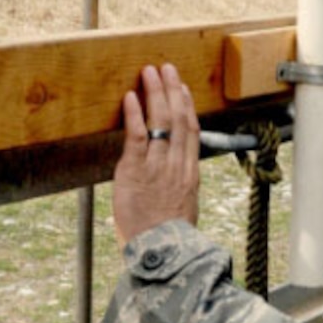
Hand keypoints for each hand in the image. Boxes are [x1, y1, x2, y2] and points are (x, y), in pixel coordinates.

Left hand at [112, 62, 200, 245]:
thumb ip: (179, 187)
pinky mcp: (136, 172)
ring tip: (149, 72)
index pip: (191, 131)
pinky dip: (135, 114)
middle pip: (178, 118)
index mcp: (189, 174)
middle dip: (171, 90)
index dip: (186, 106)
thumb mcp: (182, 209)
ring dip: (155, 93)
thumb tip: (176, 177)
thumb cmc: (167, 238)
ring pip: (161, 121)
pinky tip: (131, 97)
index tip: (182, 88)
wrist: (161, 255)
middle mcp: (176, 165)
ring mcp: (157, 166)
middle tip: (166, 68)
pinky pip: (137, 137)